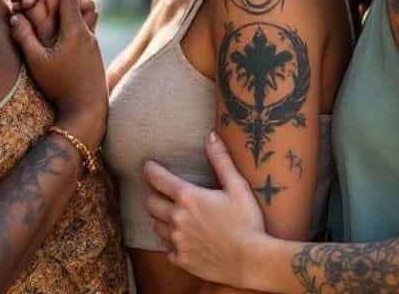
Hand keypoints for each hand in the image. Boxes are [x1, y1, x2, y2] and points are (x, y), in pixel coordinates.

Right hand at [9, 0, 106, 149]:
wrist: (88, 110)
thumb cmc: (61, 87)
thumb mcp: (37, 62)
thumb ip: (26, 36)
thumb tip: (15, 16)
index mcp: (71, 28)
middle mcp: (83, 29)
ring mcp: (88, 38)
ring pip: (74, 6)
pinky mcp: (89, 47)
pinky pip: (79, 20)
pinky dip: (68, 11)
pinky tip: (63, 8)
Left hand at [143, 131, 263, 286]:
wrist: (252, 261)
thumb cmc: (247, 222)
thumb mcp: (238, 187)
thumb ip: (221, 160)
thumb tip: (211, 136)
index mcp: (188, 197)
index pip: (157, 179)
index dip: (149, 170)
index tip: (147, 166)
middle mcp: (176, 218)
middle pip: (150, 203)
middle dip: (154, 195)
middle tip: (163, 194)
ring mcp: (177, 241)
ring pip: (156, 226)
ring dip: (161, 219)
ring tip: (174, 217)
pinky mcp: (181, 260)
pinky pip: (166, 249)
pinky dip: (171, 242)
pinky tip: (182, 240)